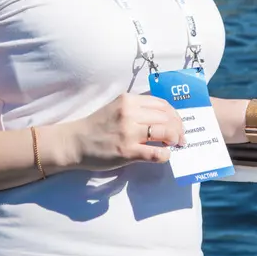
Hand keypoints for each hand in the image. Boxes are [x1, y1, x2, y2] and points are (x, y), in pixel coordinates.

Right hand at [65, 94, 186, 170]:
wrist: (75, 142)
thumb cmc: (96, 125)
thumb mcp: (116, 107)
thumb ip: (137, 108)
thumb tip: (164, 117)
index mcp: (128, 100)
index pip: (162, 104)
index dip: (175, 114)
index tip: (178, 123)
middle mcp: (130, 113)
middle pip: (166, 117)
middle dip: (179, 128)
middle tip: (181, 137)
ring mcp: (129, 132)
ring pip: (165, 132)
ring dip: (175, 139)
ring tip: (176, 144)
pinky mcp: (127, 151)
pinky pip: (156, 153)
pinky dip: (165, 154)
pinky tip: (164, 155)